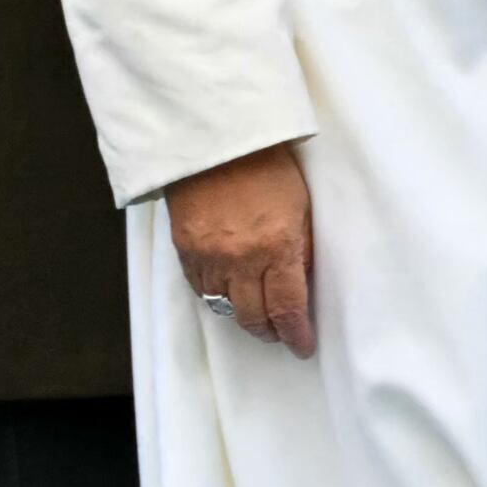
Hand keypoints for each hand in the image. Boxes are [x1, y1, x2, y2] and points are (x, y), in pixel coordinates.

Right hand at [168, 143, 318, 356]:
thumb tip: (302, 282)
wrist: (216, 140)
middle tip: (280, 334)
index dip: (296, 334)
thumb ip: (300, 248)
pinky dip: (215, 294)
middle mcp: (240, 259)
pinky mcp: (184, 248)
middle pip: (252, 316)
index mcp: (276, 247)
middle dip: (269, 332)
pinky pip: (199, 287)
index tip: (303, 346)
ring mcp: (208, 256)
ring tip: (256, 315)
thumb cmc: (267, 167)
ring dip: (241, 314)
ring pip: (222, 306)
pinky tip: (227, 292)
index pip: (287, 308)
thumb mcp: (301, 207)